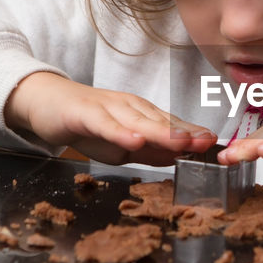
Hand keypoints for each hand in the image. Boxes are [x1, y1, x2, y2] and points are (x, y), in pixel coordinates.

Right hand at [5, 71, 215, 165]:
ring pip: (138, 122)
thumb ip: (148, 152)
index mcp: (142, 115)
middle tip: (207, 143)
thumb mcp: (122, 145)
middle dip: (185, 133)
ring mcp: (108, 108)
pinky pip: (105, 124)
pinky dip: (121, 132)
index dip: (193, 134)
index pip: (172, 126)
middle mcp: (130, 108)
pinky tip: (134, 140)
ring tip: (181, 143)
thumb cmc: (87, 124)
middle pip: (161, 122)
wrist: (46, 103)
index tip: (216, 145)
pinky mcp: (84, 113)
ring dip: (162, 133)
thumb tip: (179, 159)